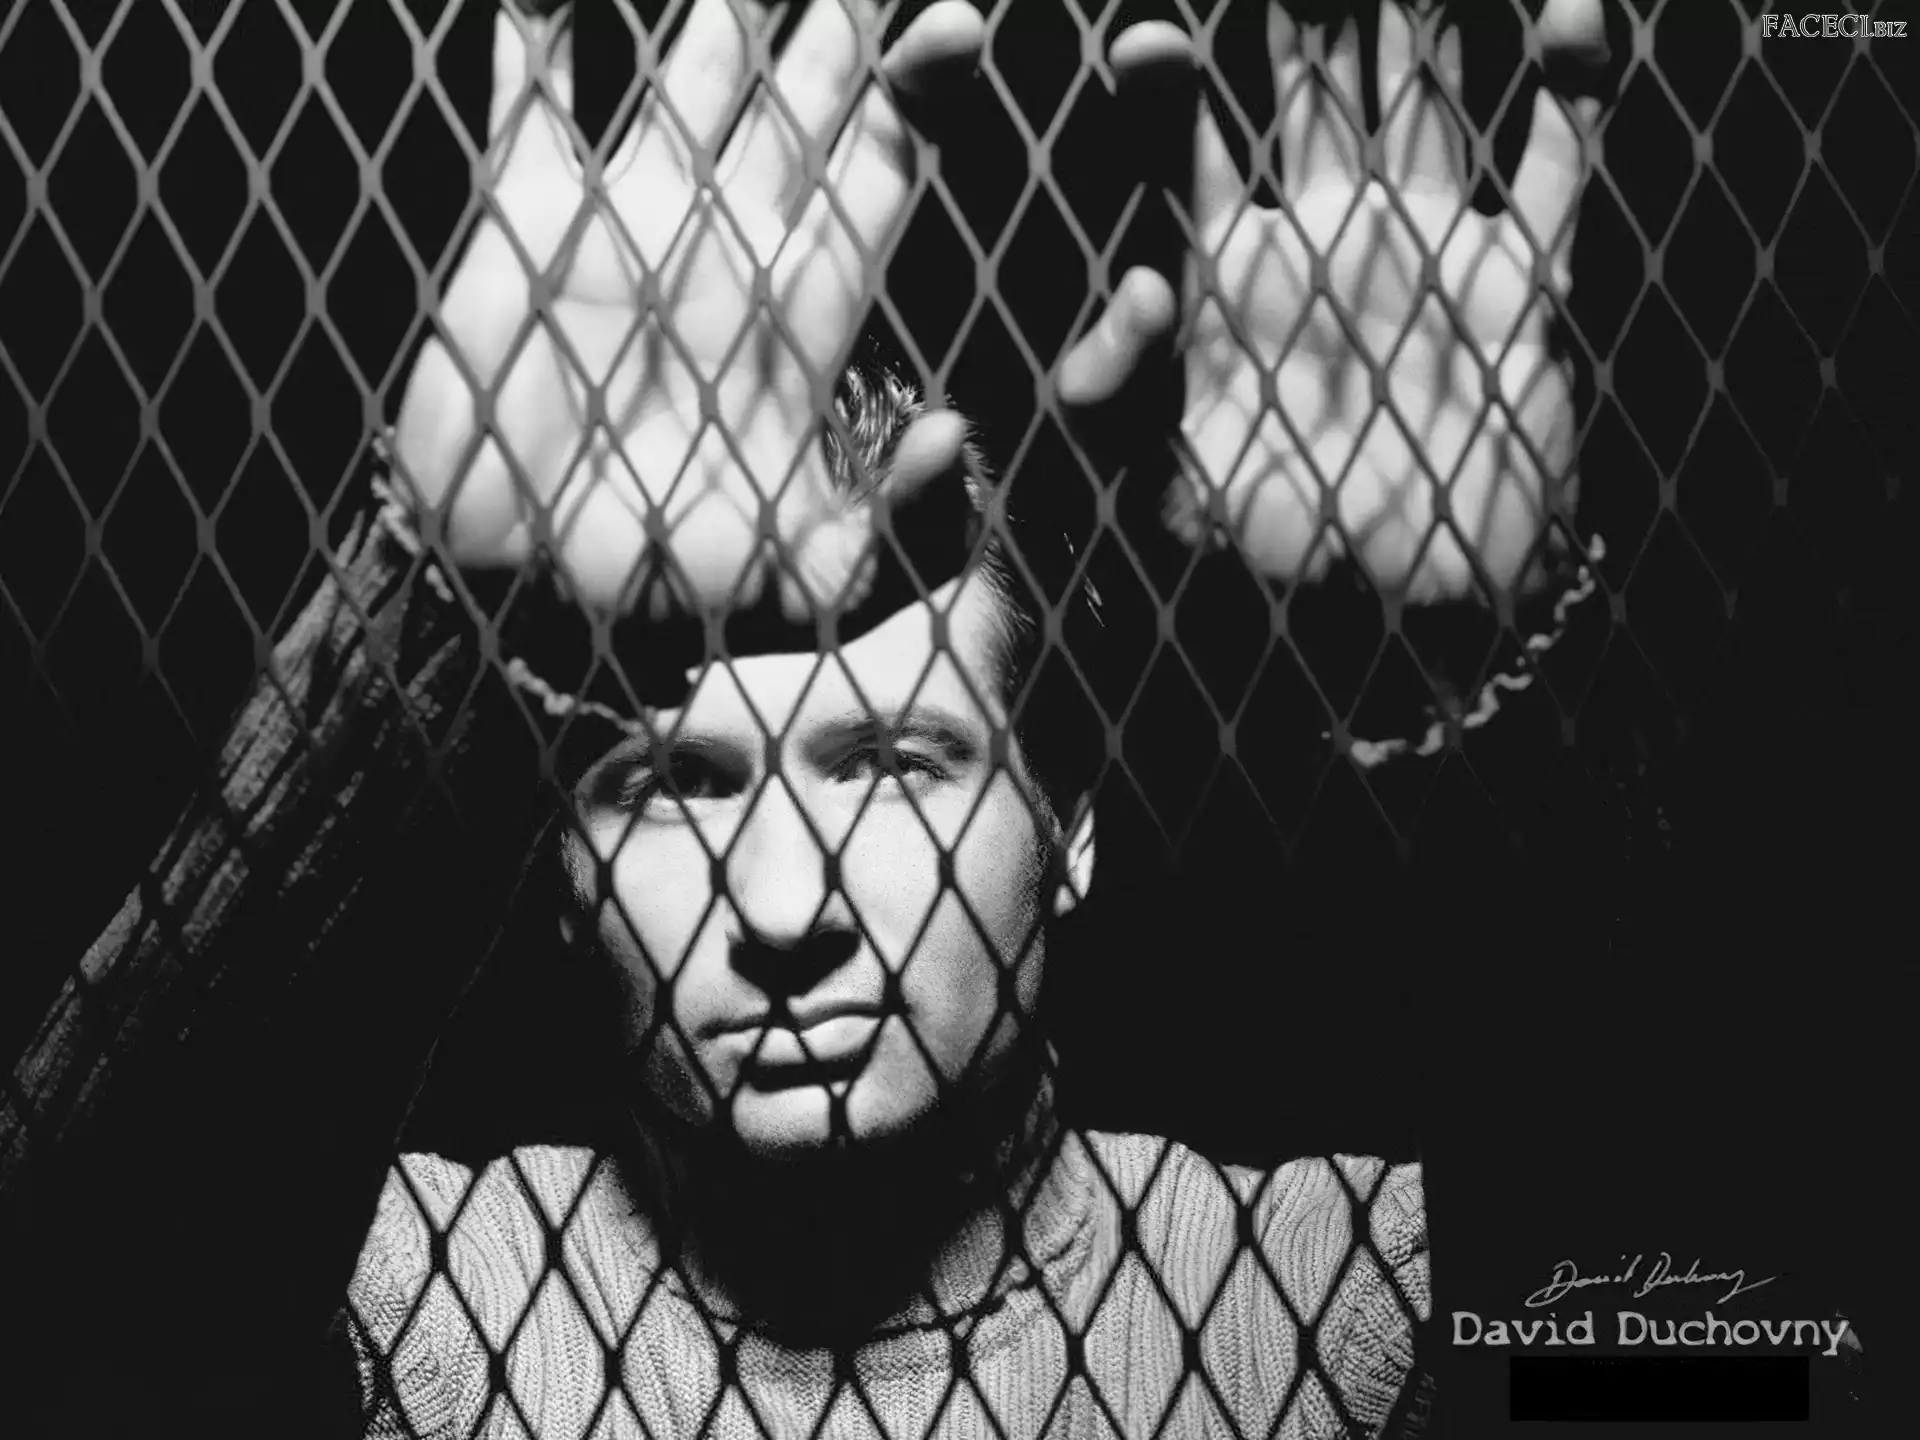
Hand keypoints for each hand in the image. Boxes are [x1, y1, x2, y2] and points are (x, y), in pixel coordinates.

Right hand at [391, 0, 983, 619]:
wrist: (531, 601)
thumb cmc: (681, 597)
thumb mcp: (815, 583)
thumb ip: (899, 524)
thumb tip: (956, 437)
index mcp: (802, 311)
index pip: (876, 173)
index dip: (916, 95)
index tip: (956, 21)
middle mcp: (727, 247)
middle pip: (796, 102)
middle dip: (833, 20)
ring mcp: (628, 225)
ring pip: (683, 79)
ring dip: (715, 7)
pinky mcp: (525, 225)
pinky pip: (530, 104)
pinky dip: (532, 41)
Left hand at [1061, 0, 1608, 602]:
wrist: (1388, 625)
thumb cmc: (1261, 558)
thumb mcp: (1154, 479)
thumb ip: (1115, 390)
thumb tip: (1135, 286)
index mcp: (1229, 281)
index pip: (1188, 150)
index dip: (1169, 82)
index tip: (1144, 34)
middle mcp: (1326, 246)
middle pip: (1314, 94)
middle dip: (1309, 13)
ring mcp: (1427, 254)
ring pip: (1431, 101)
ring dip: (1431, 19)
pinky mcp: (1520, 287)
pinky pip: (1555, 169)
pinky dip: (1571, 86)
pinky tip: (1563, 8)